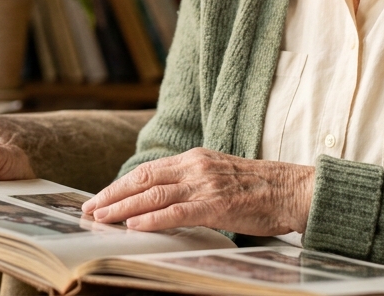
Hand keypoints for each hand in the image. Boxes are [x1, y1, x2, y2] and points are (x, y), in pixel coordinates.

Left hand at [80, 148, 314, 235]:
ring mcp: (206, 184)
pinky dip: (153, 219)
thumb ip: (193, 184)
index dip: (120, 185)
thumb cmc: (260, 189)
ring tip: (101, 218)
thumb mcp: (219, 177)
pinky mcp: (217, 204)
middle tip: (89, 210)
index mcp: (195, 158)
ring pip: (154, 196)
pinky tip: (134, 225)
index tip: (99, 198)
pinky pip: (178, 212)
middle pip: (143, 180)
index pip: (147, 171)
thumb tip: (164, 202)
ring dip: (123, 208)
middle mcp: (196, 166)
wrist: (294, 189)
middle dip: (112, 195)